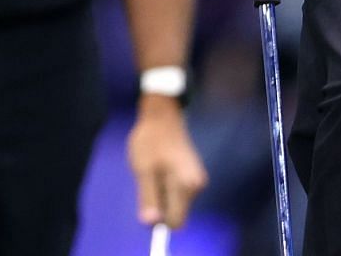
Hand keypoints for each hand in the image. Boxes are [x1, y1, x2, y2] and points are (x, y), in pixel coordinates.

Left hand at [127, 98, 206, 229]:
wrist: (162, 116)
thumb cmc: (151, 140)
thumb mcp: (144, 171)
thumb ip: (149, 198)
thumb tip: (150, 224)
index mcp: (186, 187)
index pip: (174, 221)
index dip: (158, 218)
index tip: (146, 201)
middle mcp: (197, 187)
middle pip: (175, 212)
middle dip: (159, 202)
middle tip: (148, 179)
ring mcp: (196, 181)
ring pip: (175, 202)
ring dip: (161, 193)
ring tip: (154, 170)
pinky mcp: (193, 176)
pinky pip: (176, 192)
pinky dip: (165, 185)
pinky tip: (160, 167)